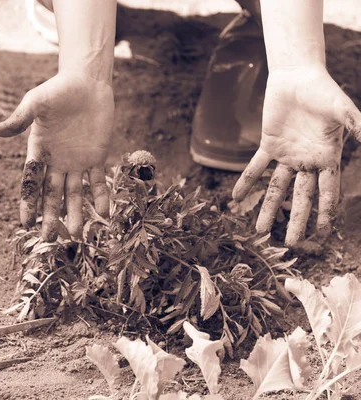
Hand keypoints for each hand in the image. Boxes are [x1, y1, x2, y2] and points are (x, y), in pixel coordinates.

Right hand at [0, 71, 113, 240]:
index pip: (32, 182)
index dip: (28, 202)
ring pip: (75, 193)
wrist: (87, 82)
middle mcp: (57, 161)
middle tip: (49, 238)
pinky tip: (103, 213)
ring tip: (77, 234)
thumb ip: (20, 118)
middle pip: (52, 194)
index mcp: (39, 151)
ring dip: (75, 213)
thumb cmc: (58, 90)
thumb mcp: (36, 102)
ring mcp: (77, 161)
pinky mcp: (97, 156)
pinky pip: (98, 181)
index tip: (25, 223)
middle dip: (50, 216)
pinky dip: (101, 196)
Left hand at [232, 66, 360, 245]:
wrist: (298, 77)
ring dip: (268, 208)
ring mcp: (287, 155)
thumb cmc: (324, 92)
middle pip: (301, 197)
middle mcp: (307, 161)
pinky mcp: (268, 146)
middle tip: (289, 243)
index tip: (322, 233)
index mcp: (327, 158)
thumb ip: (358, 126)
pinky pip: (255, 167)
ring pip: (277, 188)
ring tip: (259, 230)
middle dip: (296, 220)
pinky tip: (236, 197)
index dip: (325, 212)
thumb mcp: (343, 110)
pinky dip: (246, 181)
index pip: (327, 191)